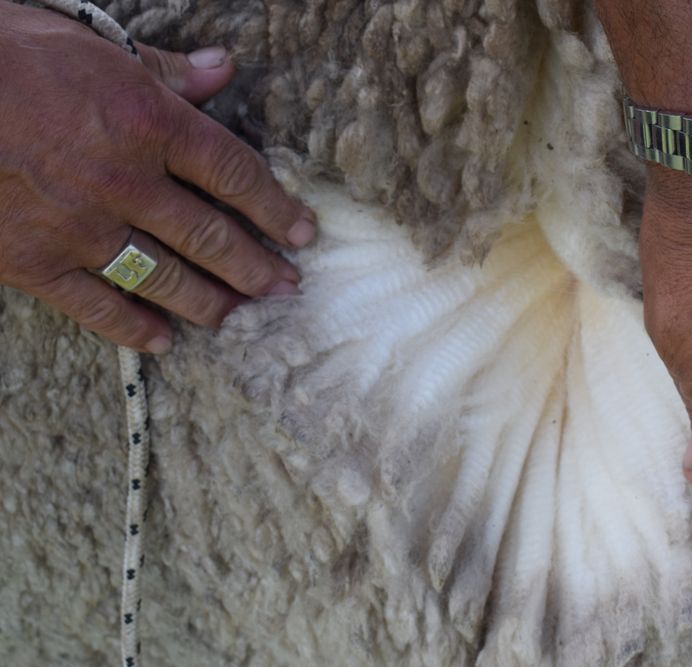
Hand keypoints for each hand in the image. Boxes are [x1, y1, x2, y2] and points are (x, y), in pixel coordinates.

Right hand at [0, 3, 314, 352]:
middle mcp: (126, 182)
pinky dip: (133, 328)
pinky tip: (162, 342)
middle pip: (211, 237)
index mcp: (148, 123)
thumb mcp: (88, 44)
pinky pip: (96, 306)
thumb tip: (223, 69)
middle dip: (256, 267)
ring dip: (209, 302)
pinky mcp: (34, 262)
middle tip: (285, 288)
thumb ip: (162, 70)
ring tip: (238, 316)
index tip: (302, 234)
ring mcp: (81, 228)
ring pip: (165, 277)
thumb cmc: (4, 56)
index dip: (276, 208)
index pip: (234, 175)